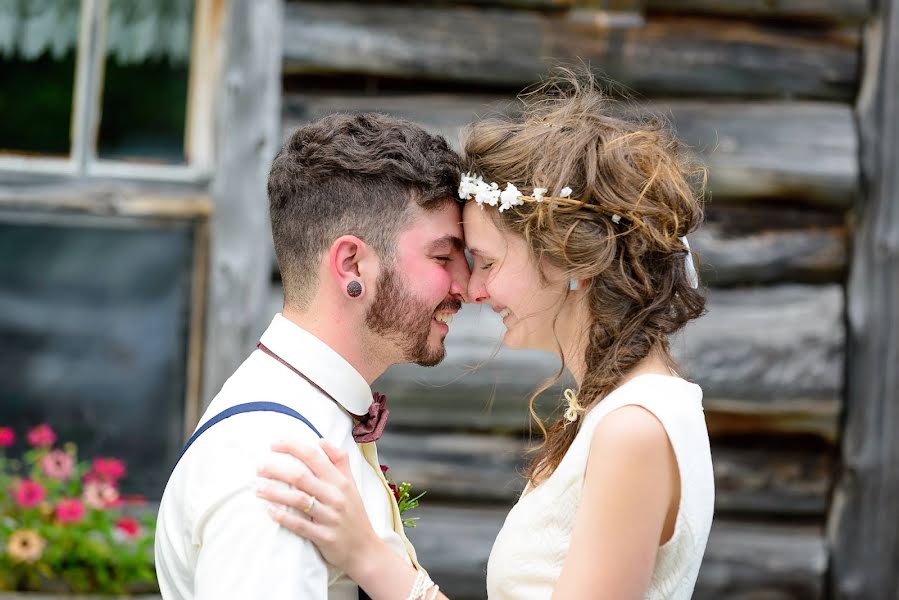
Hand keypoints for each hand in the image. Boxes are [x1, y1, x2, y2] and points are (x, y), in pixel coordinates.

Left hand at [256, 439, 381, 576]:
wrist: (365, 549)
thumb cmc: (355, 514)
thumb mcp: (352, 484)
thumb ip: (339, 461)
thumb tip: (322, 440)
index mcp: (341, 481)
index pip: (314, 457)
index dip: (292, 447)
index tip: (273, 444)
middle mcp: (336, 496)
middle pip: (301, 477)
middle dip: (277, 470)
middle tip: (259, 468)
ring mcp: (330, 517)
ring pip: (298, 500)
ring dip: (275, 493)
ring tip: (257, 489)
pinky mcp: (324, 536)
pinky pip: (300, 525)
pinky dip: (283, 517)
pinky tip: (269, 511)